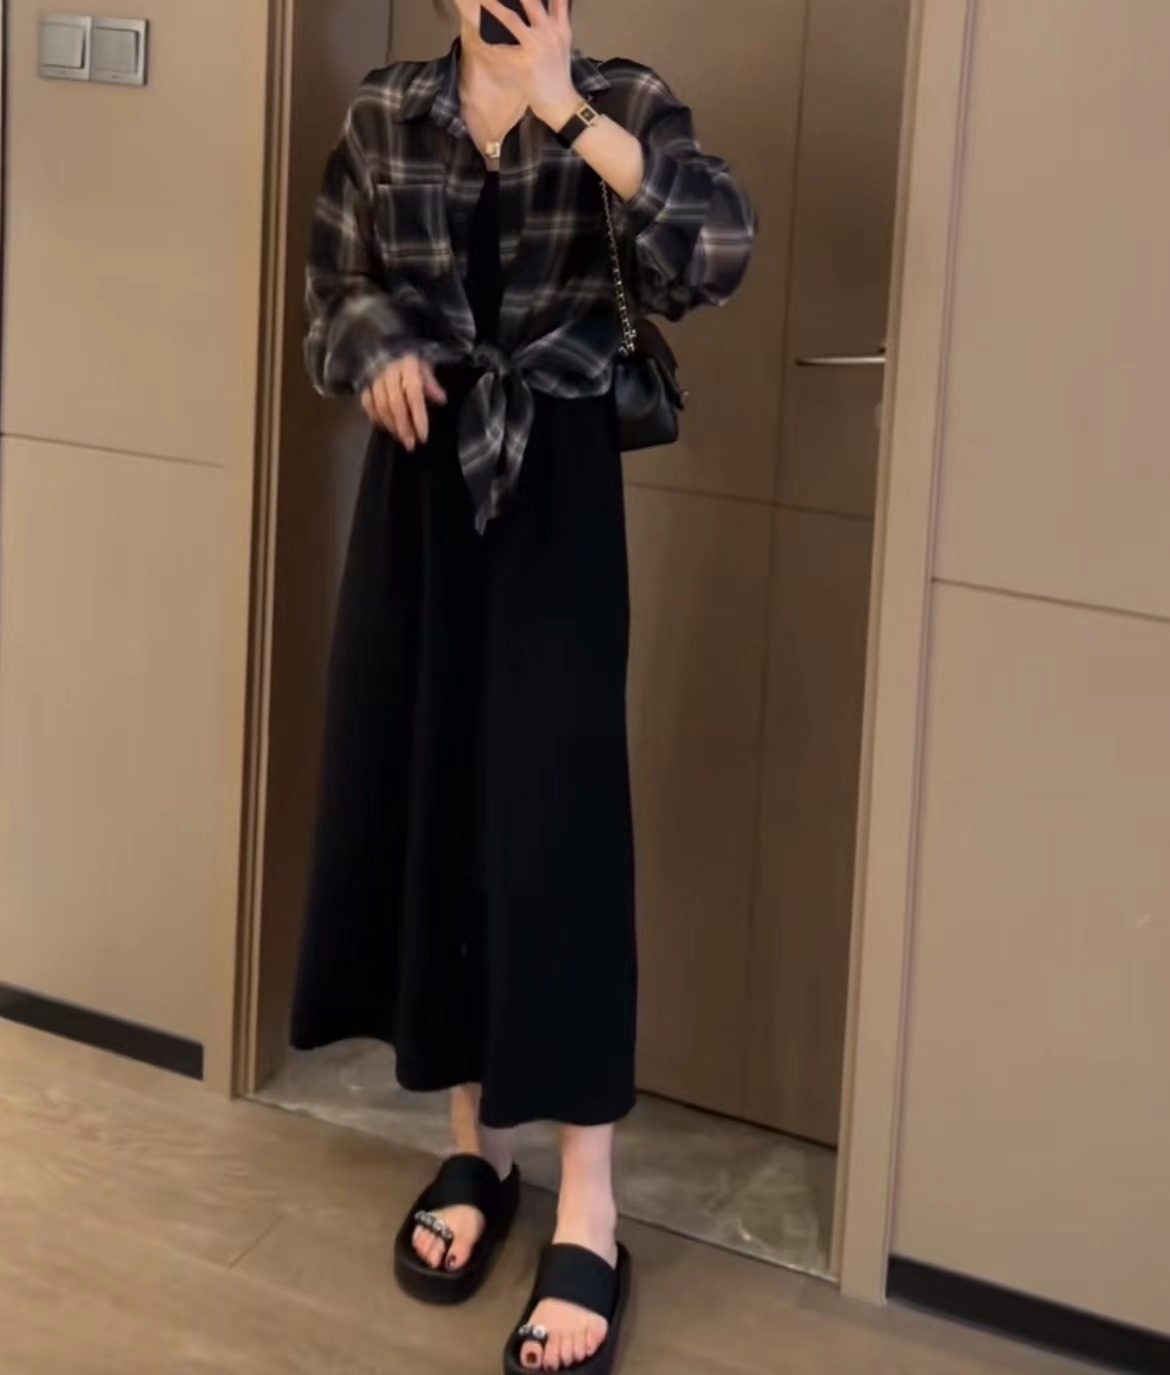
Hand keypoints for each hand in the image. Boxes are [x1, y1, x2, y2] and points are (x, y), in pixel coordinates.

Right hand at [360, 355, 446, 450]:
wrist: (390, 353)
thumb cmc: (413, 366)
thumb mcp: (427, 370)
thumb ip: (432, 385)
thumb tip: (442, 400)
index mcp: (408, 366)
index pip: (414, 393)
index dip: (418, 416)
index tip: (423, 437)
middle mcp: (390, 371)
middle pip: (395, 403)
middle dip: (403, 427)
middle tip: (411, 445)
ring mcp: (375, 378)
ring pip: (380, 406)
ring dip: (391, 426)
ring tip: (402, 439)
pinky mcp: (365, 384)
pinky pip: (367, 403)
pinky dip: (375, 418)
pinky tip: (385, 428)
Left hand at [480, 0, 579, 128]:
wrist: (561, 103)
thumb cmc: (558, 73)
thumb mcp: (563, 41)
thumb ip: (557, 17)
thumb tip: (554, 3)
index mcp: (560, 25)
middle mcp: (549, 31)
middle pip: (530, 1)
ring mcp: (536, 46)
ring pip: (511, 19)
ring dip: (493, 7)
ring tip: (480, 0)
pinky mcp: (525, 63)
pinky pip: (501, 48)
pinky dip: (488, 38)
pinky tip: (477, 27)